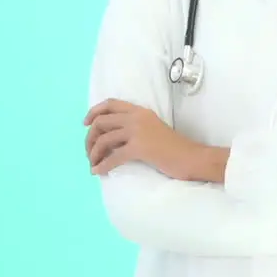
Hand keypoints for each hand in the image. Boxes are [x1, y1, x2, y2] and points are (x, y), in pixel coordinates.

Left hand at [84, 98, 208, 179]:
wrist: (191, 157)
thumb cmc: (173, 147)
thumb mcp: (152, 129)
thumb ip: (134, 127)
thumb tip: (110, 138)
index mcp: (140, 111)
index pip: (110, 104)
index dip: (94, 112)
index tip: (86, 124)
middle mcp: (137, 117)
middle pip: (101, 122)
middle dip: (90, 138)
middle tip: (89, 152)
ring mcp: (138, 131)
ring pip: (104, 139)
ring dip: (93, 153)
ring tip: (92, 164)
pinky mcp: (140, 147)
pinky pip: (113, 157)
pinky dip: (102, 165)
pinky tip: (98, 172)